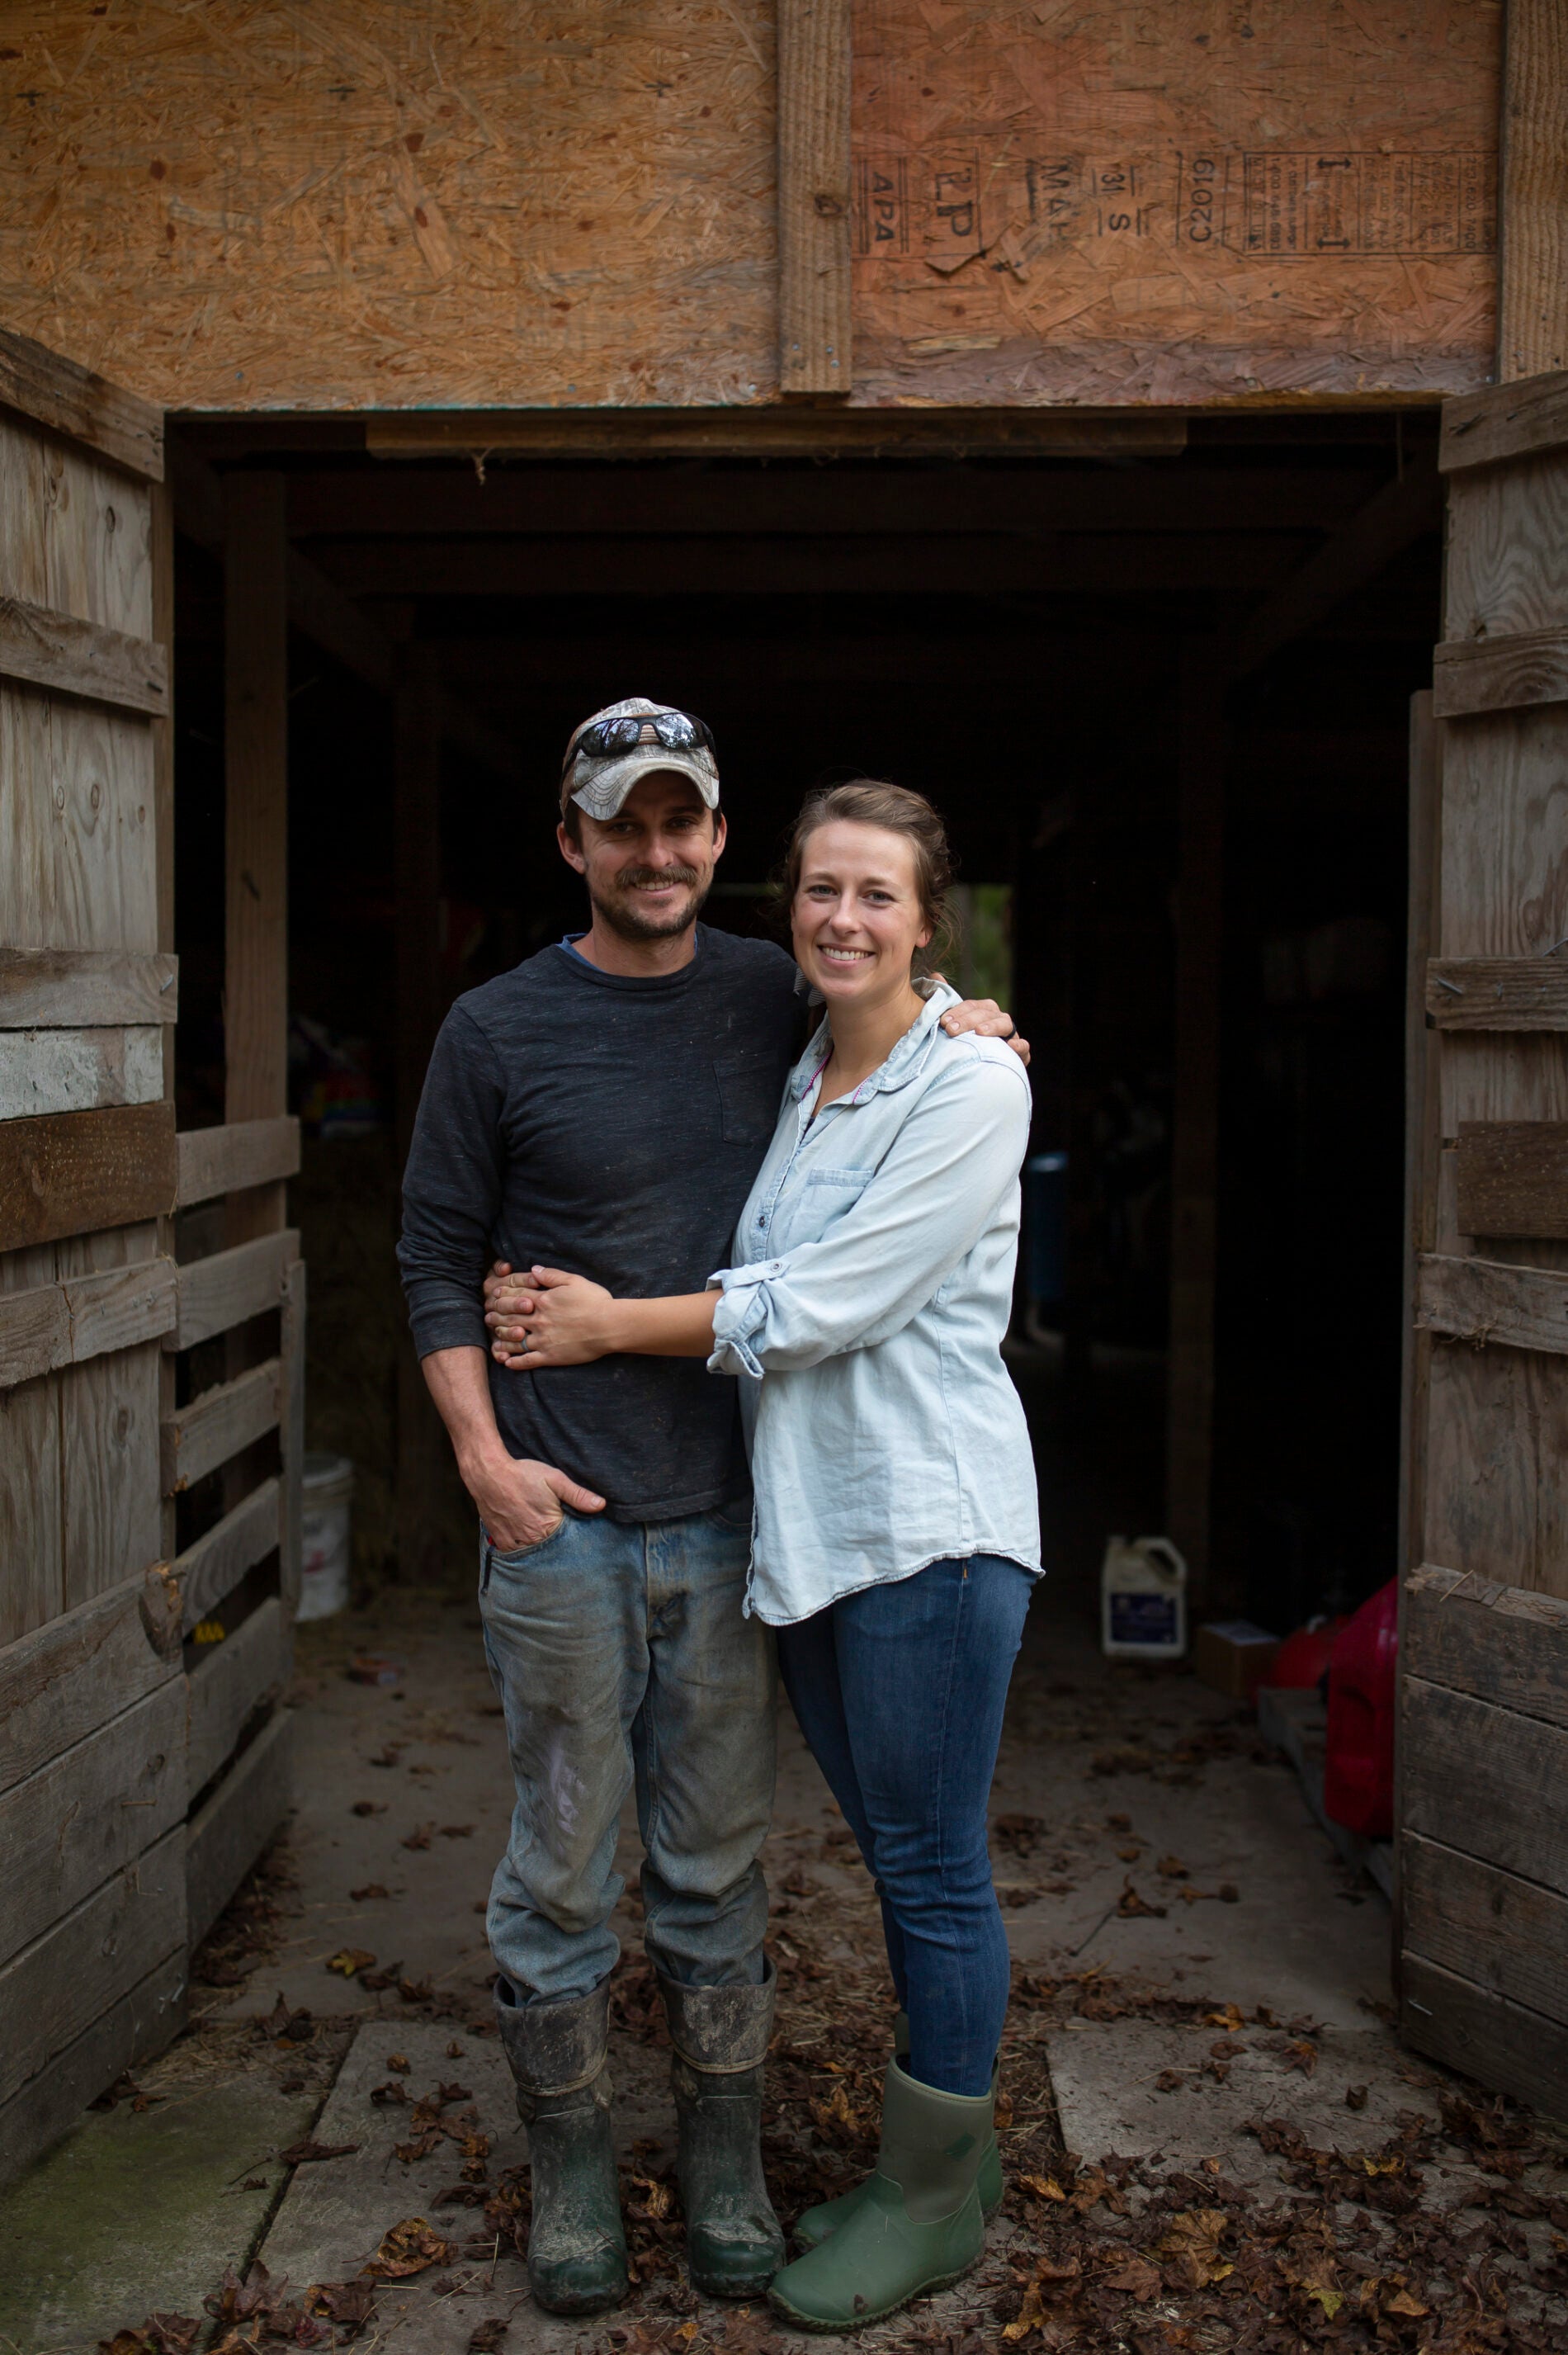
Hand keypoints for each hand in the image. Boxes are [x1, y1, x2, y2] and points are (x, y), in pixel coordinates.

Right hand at [462, 1448, 604, 1550]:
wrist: (489, 1474)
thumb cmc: (523, 1475)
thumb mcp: (554, 1479)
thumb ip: (578, 1495)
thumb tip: (601, 1505)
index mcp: (548, 1526)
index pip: (569, 1540)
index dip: (573, 1535)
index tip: (573, 1527)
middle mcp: (531, 1539)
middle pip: (551, 1549)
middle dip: (557, 1544)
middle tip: (556, 1531)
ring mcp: (514, 1542)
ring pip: (534, 1553)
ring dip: (540, 1548)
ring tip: (542, 1537)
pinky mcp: (501, 1541)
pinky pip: (515, 1554)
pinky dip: (522, 1549)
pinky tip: (527, 1540)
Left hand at [486, 1264, 619, 1369]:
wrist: (609, 1326)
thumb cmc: (595, 1302)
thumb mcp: (574, 1281)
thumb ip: (551, 1275)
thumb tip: (532, 1269)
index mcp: (543, 1301)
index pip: (515, 1297)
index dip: (503, 1295)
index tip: (494, 1295)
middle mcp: (538, 1321)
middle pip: (509, 1319)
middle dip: (496, 1317)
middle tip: (487, 1317)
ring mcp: (543, 1340)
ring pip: (514, 1341)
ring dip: (501, 1340)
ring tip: (493, 1340)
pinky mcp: (550, 1357)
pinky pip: (527, 1361)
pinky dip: (515, 1363)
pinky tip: (508, 1363)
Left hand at [937, 991, 1030, 1066]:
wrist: (983, 1068)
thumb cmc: (967, 1043)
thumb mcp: (955, 1022)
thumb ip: (947, 1000)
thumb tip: (935, 974)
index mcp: (984, 1011)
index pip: (972, 1006)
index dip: (957, 1011)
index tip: (943, 1021)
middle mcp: (999, 1020)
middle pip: (986, 1014)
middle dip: (968, 1020)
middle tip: (951, 1030)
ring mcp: (1011, 1035)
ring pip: (1005, 1024)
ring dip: (992, 1026)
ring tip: (979, 1033)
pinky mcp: (1020, 1054)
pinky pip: (1023, 1046)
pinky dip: (1019, 1045)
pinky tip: (1010, 1046)